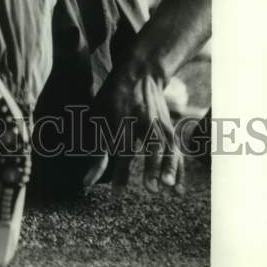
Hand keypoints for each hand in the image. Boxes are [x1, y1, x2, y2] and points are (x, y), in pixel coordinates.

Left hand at [94, 72, 184, 194]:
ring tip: (169, 187)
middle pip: (151, 144)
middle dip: (152, 166)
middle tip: (151, 188)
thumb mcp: (99, 115)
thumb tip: (87, 181)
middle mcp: (145, 120)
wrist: (140, 73)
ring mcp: (161, 124)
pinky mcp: (171, 129)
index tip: (118, 193)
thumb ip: (96, 150)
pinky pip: (177, 151)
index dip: (121, 170)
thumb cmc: (113, 98)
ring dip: (170, 168)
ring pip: (169, 147)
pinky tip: (179, 190)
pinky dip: (179, 169)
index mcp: (123, 117)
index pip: (122, 147)